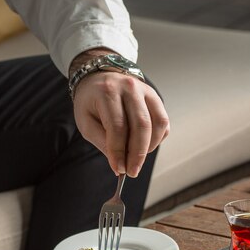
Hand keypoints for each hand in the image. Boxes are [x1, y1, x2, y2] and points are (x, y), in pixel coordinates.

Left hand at [70, 56, 169, 176]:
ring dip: (149, 147)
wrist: (101, 77)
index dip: (119, 151)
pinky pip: (163, 122)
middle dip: (138, 154)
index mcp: (107, 92)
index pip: (117, 126)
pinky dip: (157, 139)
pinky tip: (145, 145)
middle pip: (141, 125)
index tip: (119, 169)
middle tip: (132, 171)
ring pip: (157, 124)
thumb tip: (119, 163)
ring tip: (137, 158)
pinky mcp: (155, 97)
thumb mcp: (86, 122)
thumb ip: (102, 141)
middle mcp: (130, 88)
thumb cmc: (91, 102)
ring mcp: (146, 91)